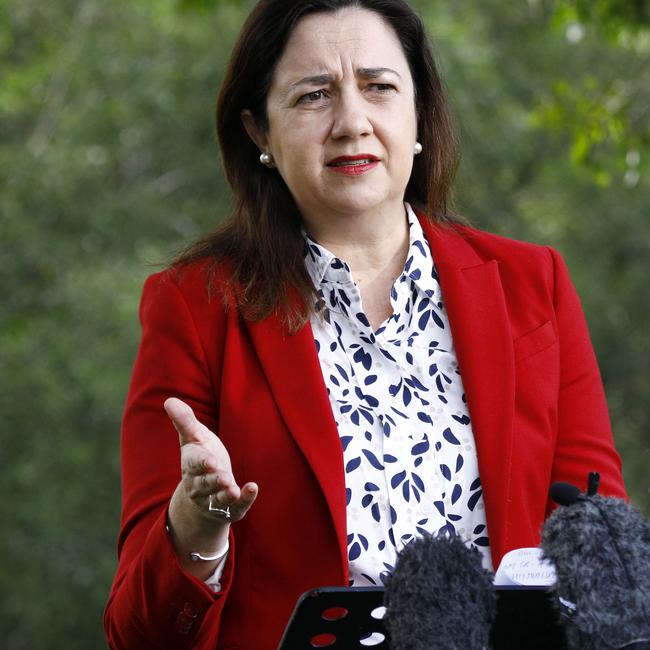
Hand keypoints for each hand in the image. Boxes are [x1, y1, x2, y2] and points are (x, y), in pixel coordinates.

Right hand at [164, 397, 257, 522]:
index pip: (195, 464)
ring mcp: (215, 499)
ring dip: (227, 494)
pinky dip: (245, 499)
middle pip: (207, 483)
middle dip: (215, 481)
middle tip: (225, 478)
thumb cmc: (200, 458)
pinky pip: (237, 507)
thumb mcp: (194, 437)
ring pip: (219, 498)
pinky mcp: (230, 509)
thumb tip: (169, 400)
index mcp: (192, 465)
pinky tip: (252, 488)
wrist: (203, 495)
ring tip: (234, 490)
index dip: (202, 463)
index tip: (210, 461)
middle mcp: (200, 485)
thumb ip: (184, 421)